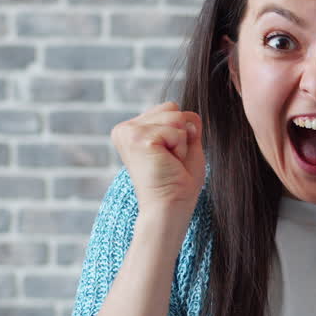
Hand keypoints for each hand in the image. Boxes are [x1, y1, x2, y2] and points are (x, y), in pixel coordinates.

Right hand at [110, 102, 204, 219]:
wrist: (171, 207)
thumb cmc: (178, 183)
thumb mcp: (186, 146)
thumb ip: (187, 125)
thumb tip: (191, 113)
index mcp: (132, 129)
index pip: (169, 107)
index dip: (181, 132)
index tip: (169, 157)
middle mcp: (125, 128)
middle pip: (172, 107)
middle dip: (181, 134)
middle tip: (170, 161)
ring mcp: (128, 132)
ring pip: (176, 116)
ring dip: (181, 142)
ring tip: (169, 163)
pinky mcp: (137, 138)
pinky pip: (176, 129)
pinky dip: (180, 148)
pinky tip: (168, 164)